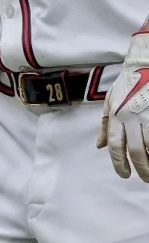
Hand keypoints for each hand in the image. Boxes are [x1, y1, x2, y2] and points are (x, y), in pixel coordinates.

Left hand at [98, 30, 148, 180]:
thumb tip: (98, 146)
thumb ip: (105, 124)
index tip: (124, 174)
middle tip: (144, 178)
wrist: (144, 63)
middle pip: (135, 151)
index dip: (118, 162)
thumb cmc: (128, 83)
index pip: (114, 144)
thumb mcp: (110, 101)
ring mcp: (148, 116)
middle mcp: (131, 117)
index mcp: (116, 114)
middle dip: (140, 168)